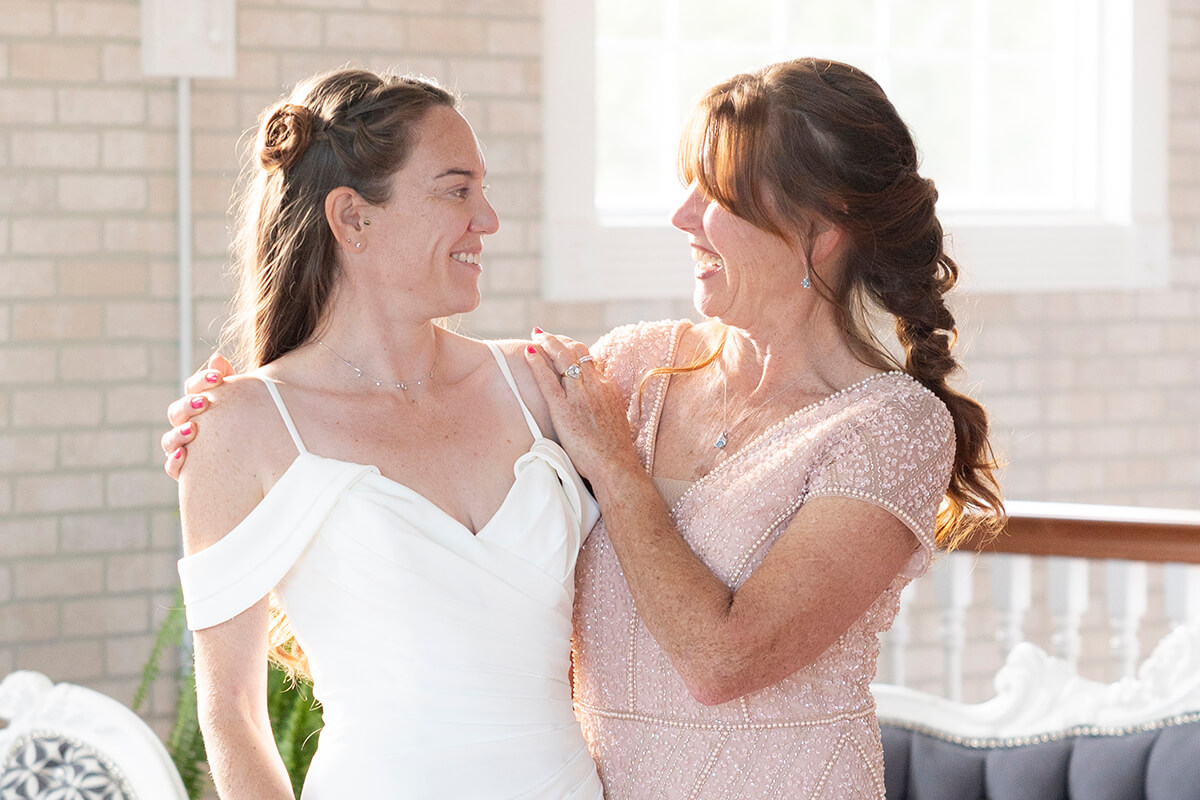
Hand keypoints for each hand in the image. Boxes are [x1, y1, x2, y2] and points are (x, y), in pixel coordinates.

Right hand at [161, 353, 234, 478]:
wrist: (253, 456)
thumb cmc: (244, 423)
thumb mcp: (240, 402)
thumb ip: (227, 382)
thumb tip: (217, 357)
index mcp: (198, 405)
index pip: (193, 388)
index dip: (202, 381)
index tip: (219, 378)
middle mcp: (186, 425)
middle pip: (176, 412)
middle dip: (188, 406)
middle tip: (203, 403)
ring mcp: (182, 447)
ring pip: (169, 440)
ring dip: (179, 433)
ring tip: (192, 429)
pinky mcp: (183, 470)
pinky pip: (172, 467)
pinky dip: (175, 461)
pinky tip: (184, 455)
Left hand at [523, 329, 639, 483]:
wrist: (616, 465)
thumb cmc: (615, 450)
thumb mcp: (615, 417)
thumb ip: (604, 403)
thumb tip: (596, 402)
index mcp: (607, 387)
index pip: (589, 360)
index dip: (573, 350)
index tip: (563, 346)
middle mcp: (595, 386)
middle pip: (576, 352)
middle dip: (558, 340)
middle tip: (543, 334)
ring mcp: (579, 396)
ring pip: (563, 359)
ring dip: (547, 343)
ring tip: (535, 335)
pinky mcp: (564, 409)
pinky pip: (548, 380)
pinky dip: (537, 363)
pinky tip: (528, 353)